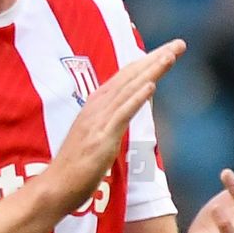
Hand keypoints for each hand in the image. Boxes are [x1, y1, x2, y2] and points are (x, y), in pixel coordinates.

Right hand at [45, 39, 185, 214]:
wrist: (54, 188)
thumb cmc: (75, 168)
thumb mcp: (95, 138)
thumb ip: (110, 122)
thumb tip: (127, 113)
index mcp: (95, 106)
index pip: (125, 77)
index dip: (147, 61)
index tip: (168, 50)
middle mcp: (96, 107)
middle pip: (129, 76)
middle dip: (155, 58)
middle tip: (179, 44)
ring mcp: (97, 121)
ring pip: (128, 90)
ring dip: (150, 71)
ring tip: (170, 55)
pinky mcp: (100, 138)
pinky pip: (121, 114)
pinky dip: (136, 98)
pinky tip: (151, 86)